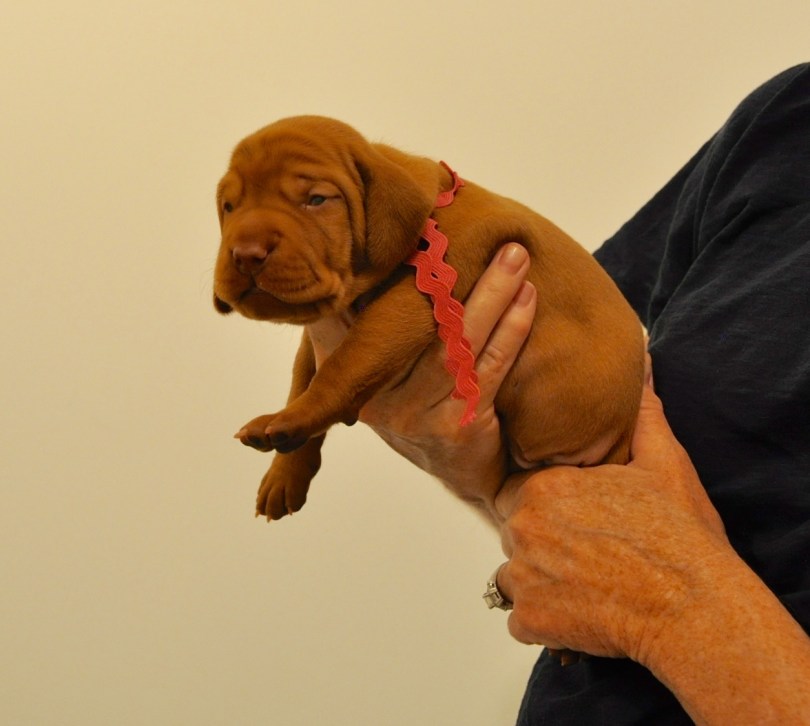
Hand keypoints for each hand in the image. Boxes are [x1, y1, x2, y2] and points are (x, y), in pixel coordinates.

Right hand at [309, 243, 536, 518]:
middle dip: (451, 272)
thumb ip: (371, 330)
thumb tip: (376, 260)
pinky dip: (510, 329)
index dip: (368, 276)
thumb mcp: (388, 373)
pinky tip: (527, 299)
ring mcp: (414, 414)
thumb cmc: (428, 407)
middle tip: (481, 231)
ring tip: (515, 255)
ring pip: (456, 340)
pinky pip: (488, 368)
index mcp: (350, 375)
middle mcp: (376, 396)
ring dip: (492, 293)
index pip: (352, 317)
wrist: (467, 474)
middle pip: (417, 321)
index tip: (400, 234)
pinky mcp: (456, 427)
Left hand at [495, 366, 728, 660]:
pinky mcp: (530, 620)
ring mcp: (523, 576)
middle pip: (515, 532)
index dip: (547, 505)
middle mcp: (523, 527)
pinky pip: (522, 619)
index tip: (576, 520)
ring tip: (586, 585)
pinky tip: (582, 614)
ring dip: (541, 582)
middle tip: (587, 554)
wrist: (695, 608)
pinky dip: (546, 621)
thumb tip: (644, 368)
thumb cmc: (680, 538)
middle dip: (542, 541)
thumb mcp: (665, 463)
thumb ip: (643, 416)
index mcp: (545, 486)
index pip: (519, 491)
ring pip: (515, 576)